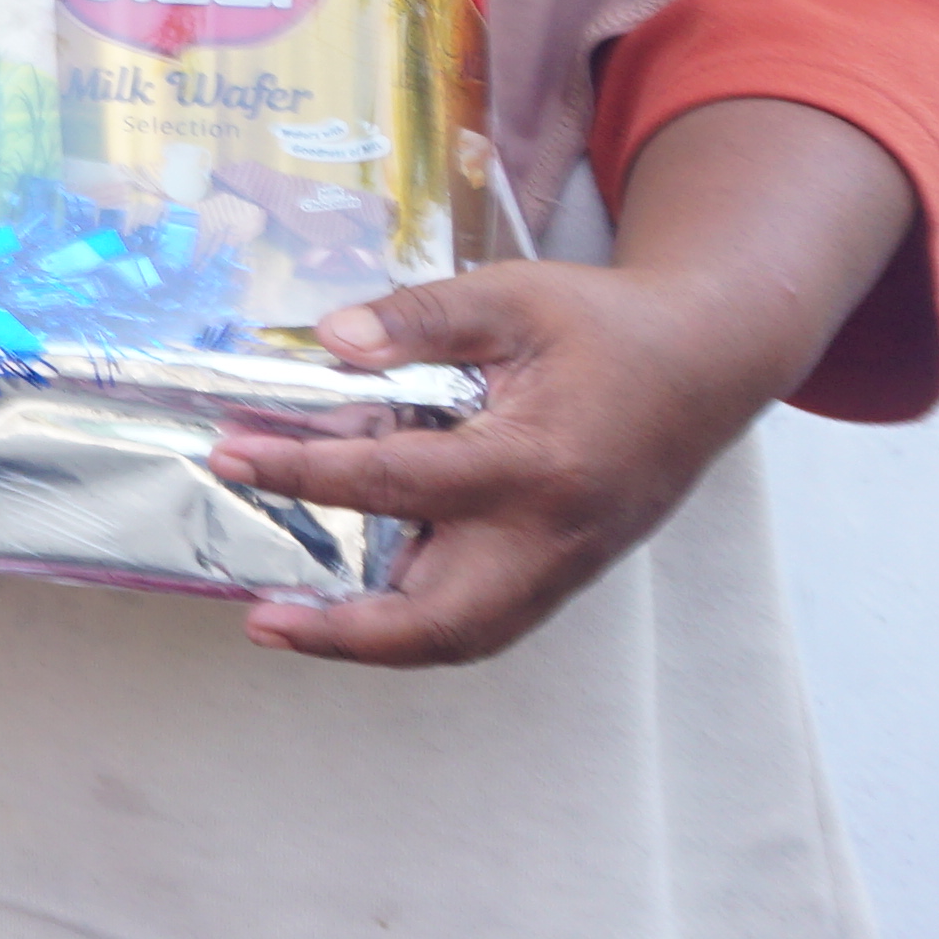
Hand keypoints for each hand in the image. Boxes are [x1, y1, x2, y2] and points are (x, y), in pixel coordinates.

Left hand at [228, 96, 908, 667]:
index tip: (231, 457)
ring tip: (290, 622)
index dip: (302, 473)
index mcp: (537, 464)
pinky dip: (417, 621)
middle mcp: (552, 536)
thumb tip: (331, 339)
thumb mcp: (512, 297)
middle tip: (262, 618)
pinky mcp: (564, 570)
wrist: (706, 363)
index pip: (396, 483)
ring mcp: (564, 565)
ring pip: (465, 636)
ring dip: (376, 641)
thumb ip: (418, 316)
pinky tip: (354, 596)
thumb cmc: (610, 326)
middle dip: (346, 632)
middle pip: (443, 621)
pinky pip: (486, 617)